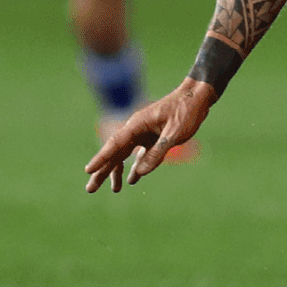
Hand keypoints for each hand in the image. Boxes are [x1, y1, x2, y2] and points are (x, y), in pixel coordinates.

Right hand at [85, 80, 215, 192]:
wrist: (197, 96)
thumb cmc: (186, 111)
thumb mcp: (175, 132)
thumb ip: (158, 152)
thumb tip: (140, 172)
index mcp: (138, 124)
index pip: (115, 144)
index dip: (101, 158)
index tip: (88, 170)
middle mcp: (136, 129)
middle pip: (115, 153)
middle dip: (102, 171)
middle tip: (90, 189)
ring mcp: (144, 133)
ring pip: (125, 155)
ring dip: (118, 172)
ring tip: (114, 190)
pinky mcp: (153, 137)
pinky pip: (140, 154)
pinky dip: (136, 167)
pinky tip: (132, 180)